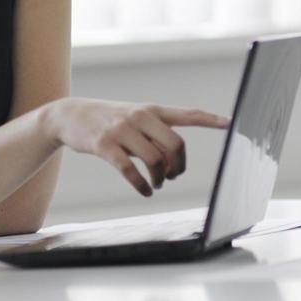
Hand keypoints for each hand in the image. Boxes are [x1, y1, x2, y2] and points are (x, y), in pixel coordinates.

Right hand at [45, 100, 229, 196]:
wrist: (69, 115)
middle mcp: (140, 117)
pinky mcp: (104, 145)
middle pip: (176, 145)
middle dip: (179, 167)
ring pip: (155, 160)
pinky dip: (141, 185)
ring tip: (156, 184)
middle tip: (172, 176)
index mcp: (151, 110)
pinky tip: (144, 191)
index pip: (188, 114)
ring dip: (160, 179)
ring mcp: (121, 130)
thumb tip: (174, 162)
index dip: (211, 119)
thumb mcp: (133, 119)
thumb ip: (154, 134)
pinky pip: (129, 170)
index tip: (232, 122)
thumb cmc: (108, 120)